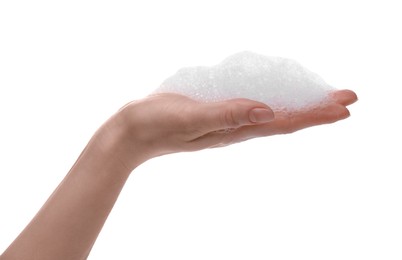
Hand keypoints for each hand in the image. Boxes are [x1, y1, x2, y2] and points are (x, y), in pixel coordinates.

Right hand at [109, 89, 356, 169]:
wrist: (133, 132)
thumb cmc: (158, 124)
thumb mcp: (192, 116)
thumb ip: (228, 114)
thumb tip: (268, 111)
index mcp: (235, 128)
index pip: (284, 121)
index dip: (314, 114)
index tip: (344, 106)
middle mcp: (237, 127)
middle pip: (286, 117)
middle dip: (316, 108)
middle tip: (346, 98)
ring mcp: (227, 121)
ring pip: (272, 112)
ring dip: (299, 105)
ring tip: (320, 99)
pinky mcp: (216, 112)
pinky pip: (253, 107)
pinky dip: (274, 101)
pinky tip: (278, 98)